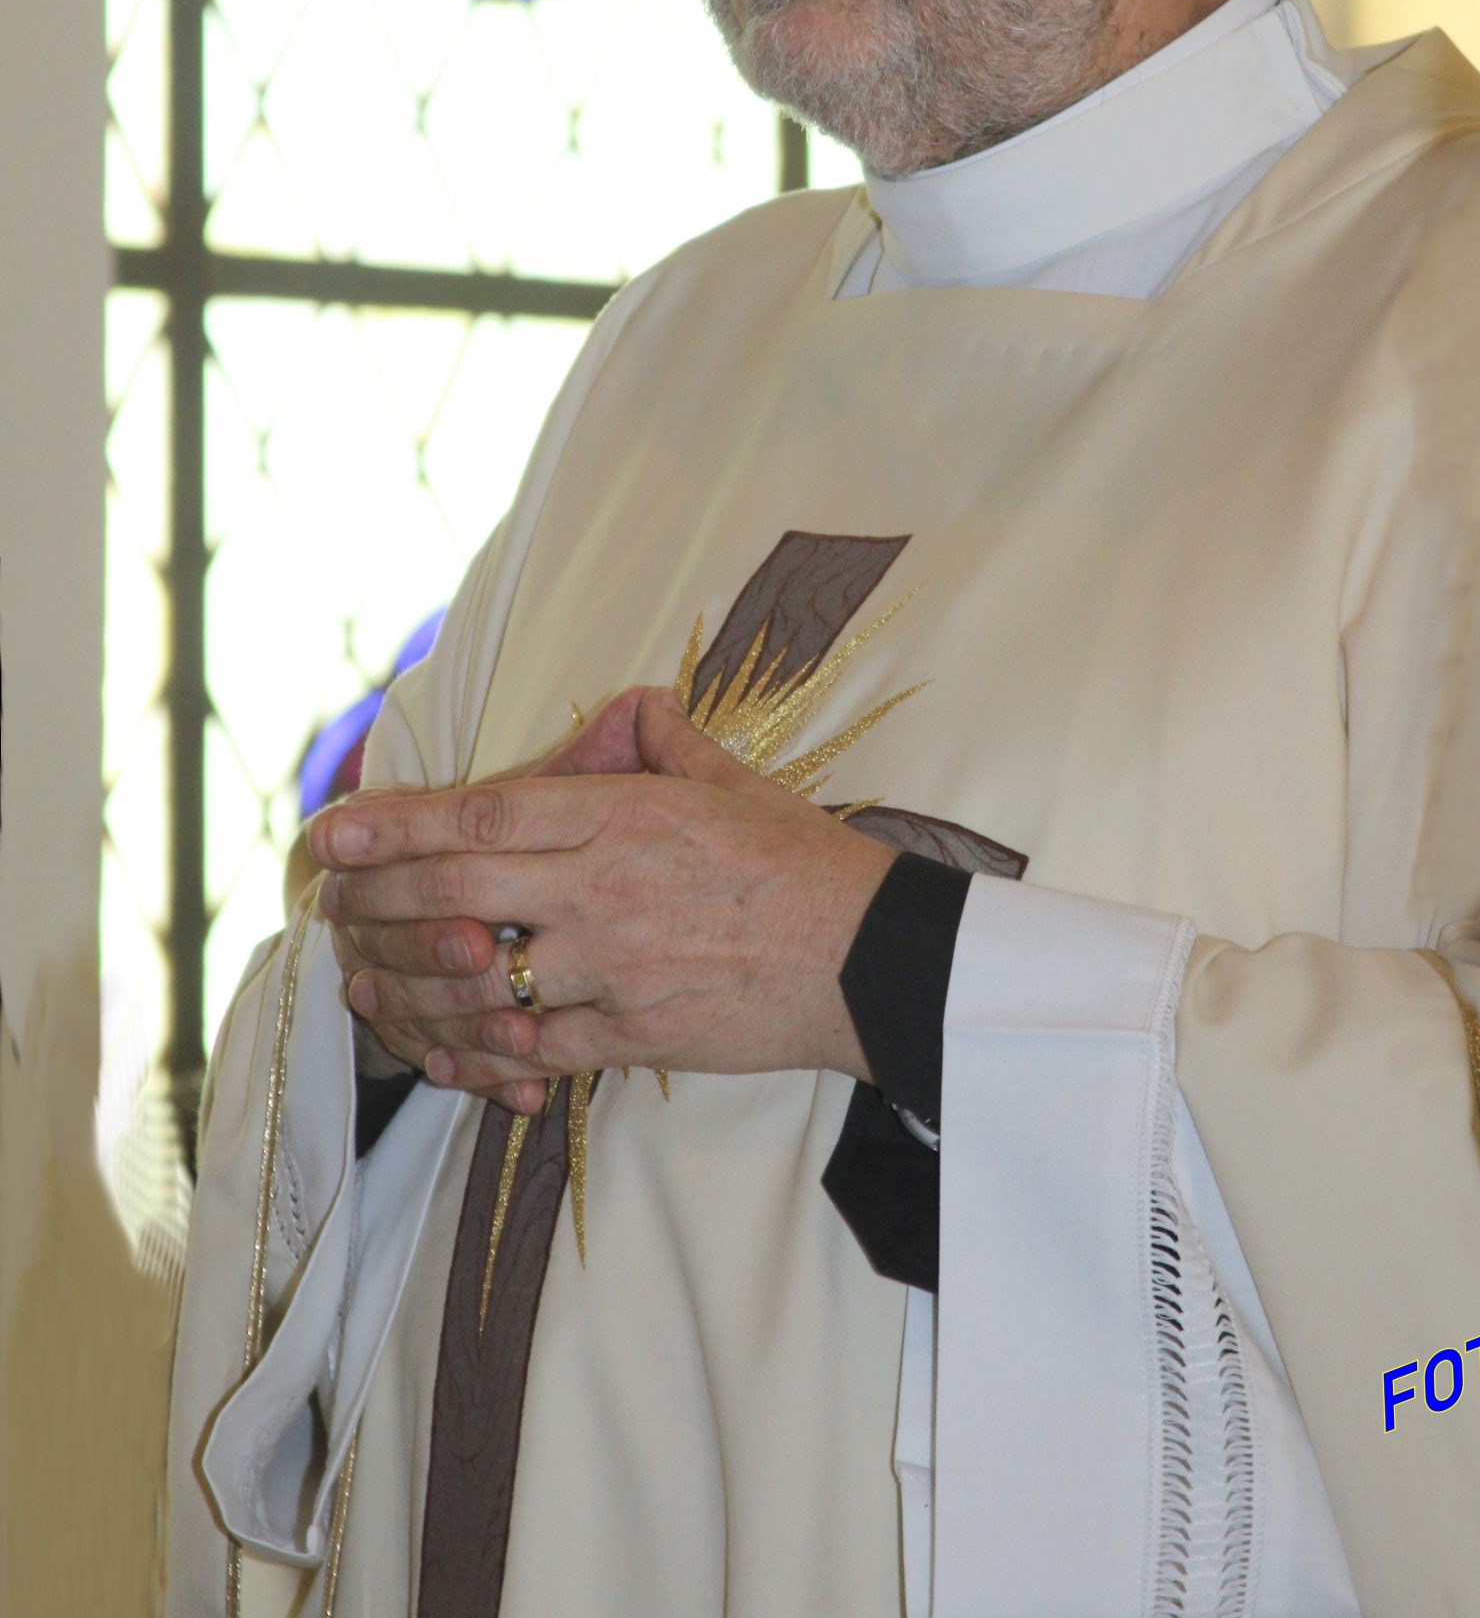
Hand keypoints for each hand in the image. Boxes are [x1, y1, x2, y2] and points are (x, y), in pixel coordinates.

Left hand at [310, 689, 896, 1116]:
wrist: (867, 956)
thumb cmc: (802, 862)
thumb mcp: (735, 779)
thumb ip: (666, 741)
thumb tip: (629, 708)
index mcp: (624, 814)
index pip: (488, 811)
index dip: (400, 823)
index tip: (339, 830)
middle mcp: (604, 888)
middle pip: (460, 888)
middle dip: (379, 896)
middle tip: (331, 900)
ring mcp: (612, 967)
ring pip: (481, 978)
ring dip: (410, 983)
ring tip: (364, 983)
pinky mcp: (629, 1036)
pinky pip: (530, 1050)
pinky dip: (477, 1054)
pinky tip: (441, 1052)